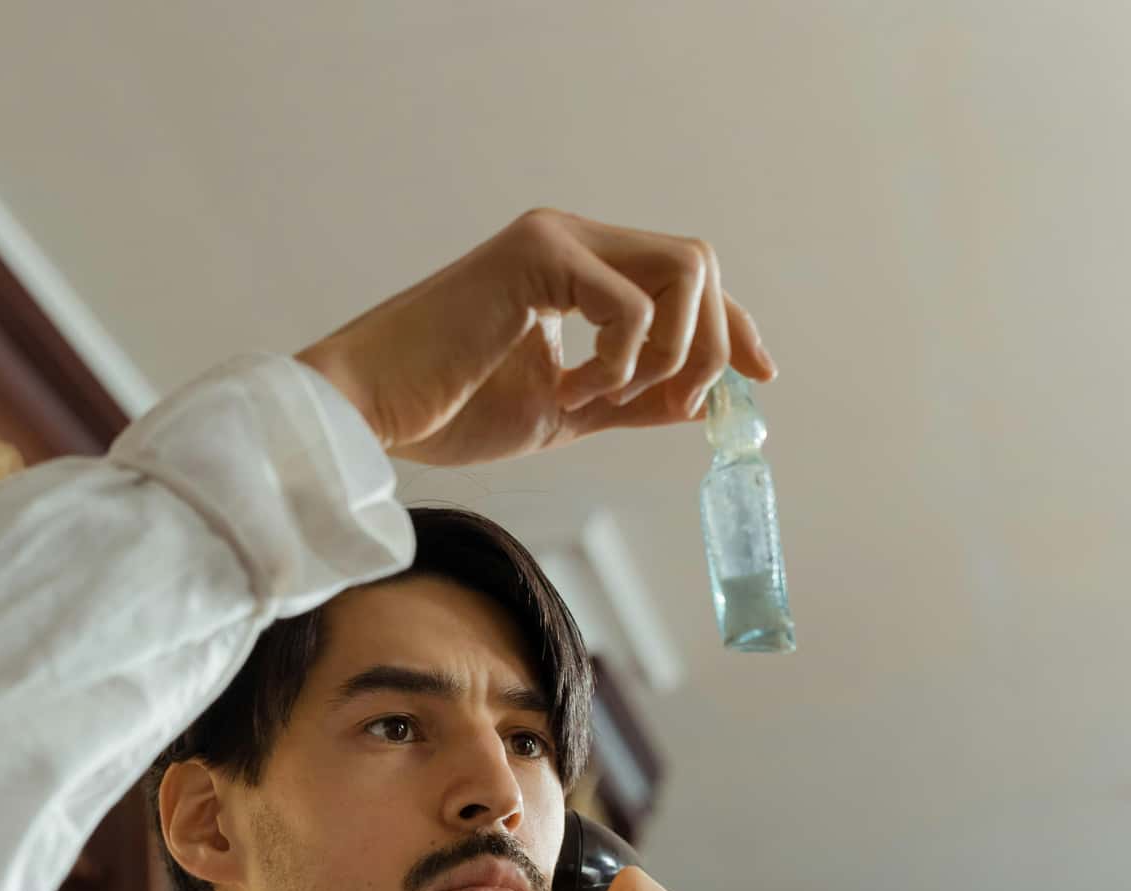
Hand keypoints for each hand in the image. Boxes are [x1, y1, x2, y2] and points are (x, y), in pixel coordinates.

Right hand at [294, 208, 776, 467]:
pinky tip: (570, 390)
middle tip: (675, 407)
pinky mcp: (536, 256)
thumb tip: (701, 401)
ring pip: (684, 270)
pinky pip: (632, 304)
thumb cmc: (444, 410)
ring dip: (671, 351)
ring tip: (608, 399)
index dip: (731, 327)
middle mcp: (569, 238)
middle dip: (711, 342)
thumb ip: (630, 399)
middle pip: (699, 263)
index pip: (684, 278)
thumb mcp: (562, 410)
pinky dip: (620, 362)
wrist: (369, 411)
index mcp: (573, 267)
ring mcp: (553, 239)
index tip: (761, 377)